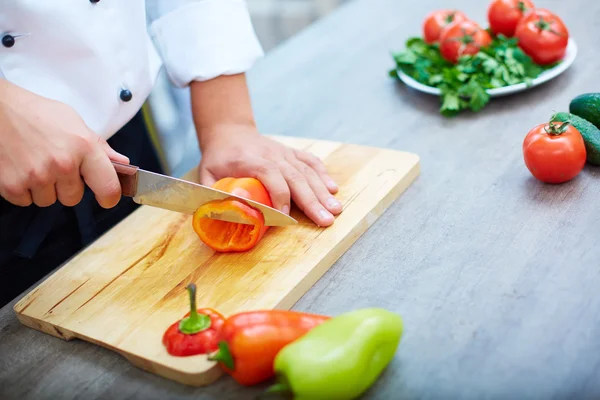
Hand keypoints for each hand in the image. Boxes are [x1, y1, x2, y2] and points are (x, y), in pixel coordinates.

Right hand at [0, 79, 128, 207]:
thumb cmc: (36, 113)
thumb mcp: (74, 122)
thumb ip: (100, 147)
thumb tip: (121, 164)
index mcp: (84, 147)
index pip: (108, 187)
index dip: (110, 197)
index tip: (107, 199)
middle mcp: (62, 164)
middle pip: (74, 198)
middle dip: (67, 186)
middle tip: (55, 164)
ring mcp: (37, 176)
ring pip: (49, 200)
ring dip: (44, 188)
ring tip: (35, 162)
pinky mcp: (12, 186)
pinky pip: (26, 201)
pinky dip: (23, 189)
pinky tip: (21, 168)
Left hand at [198, 125, 342, 226]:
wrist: (229, 132)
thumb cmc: (218, 159)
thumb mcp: (207, 175)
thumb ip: (214, 195)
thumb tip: (224, 216)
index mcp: (249, 159)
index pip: (269, 174)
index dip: (278, 195)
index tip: (284, 216)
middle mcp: (271, 154)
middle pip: (295, 177)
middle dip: (312, 200)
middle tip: (326, 220)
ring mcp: (283, 152)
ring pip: (306, 172)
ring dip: (322, 192)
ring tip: (336, 210)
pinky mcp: (291, 153)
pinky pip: (310, 162)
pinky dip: (323, 175)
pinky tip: (333, 189)